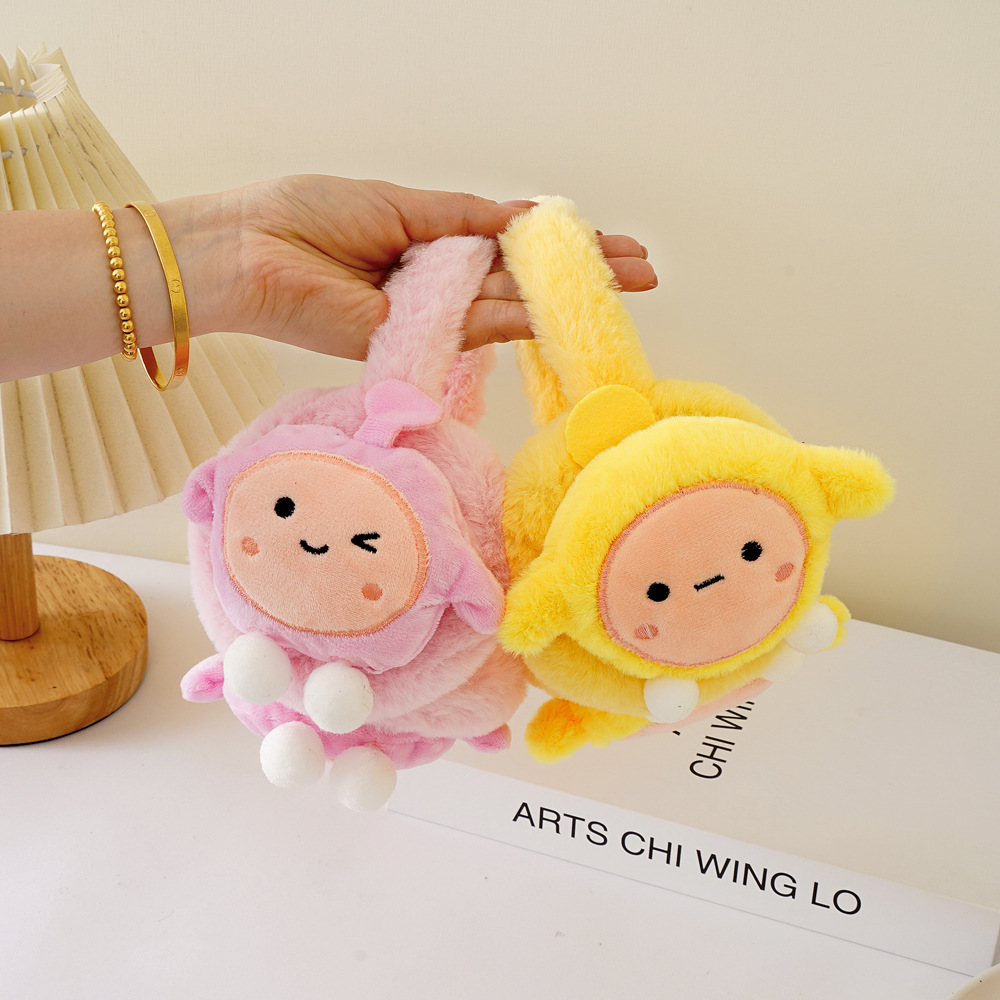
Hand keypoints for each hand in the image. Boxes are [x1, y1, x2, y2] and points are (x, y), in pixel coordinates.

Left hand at [182, 175, 656, 359]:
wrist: (247, 251)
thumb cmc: (307, 215)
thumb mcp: (399, 204)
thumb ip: (462, 219)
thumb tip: (522, 219)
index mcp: (432, 246)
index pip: (509, 250)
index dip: (560, 247)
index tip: (610, 242)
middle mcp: (438, 286)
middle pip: (520, 285)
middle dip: (581, 277)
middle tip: (642, 272)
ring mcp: (427, 317)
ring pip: (508, 309)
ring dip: (565, 300)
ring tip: (625, 284)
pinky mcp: (411, 341)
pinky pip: (472, 326)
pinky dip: (518, 315)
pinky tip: (564, 306)